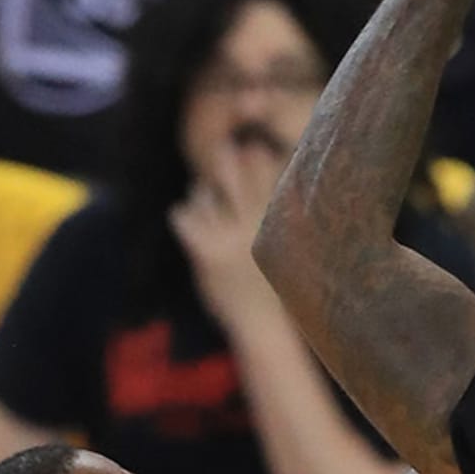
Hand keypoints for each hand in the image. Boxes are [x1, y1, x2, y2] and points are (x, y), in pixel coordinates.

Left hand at [169, 142, 288, 333]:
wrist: (264, 323)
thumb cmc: (279, 280)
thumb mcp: (290, 240)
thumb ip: (280, 207)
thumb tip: (263, 164)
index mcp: (280, 217)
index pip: (265, 169)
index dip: (255, 156)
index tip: (252, 150)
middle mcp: (255, 222)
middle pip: (232, 172)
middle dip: (226, 158)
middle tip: (223, 151)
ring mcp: (229, 236)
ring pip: (203, 193)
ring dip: (203, 195)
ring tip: (210, 204)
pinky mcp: (206, 252)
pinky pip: (184, 216)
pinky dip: (185, 215)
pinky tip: (192, 223)